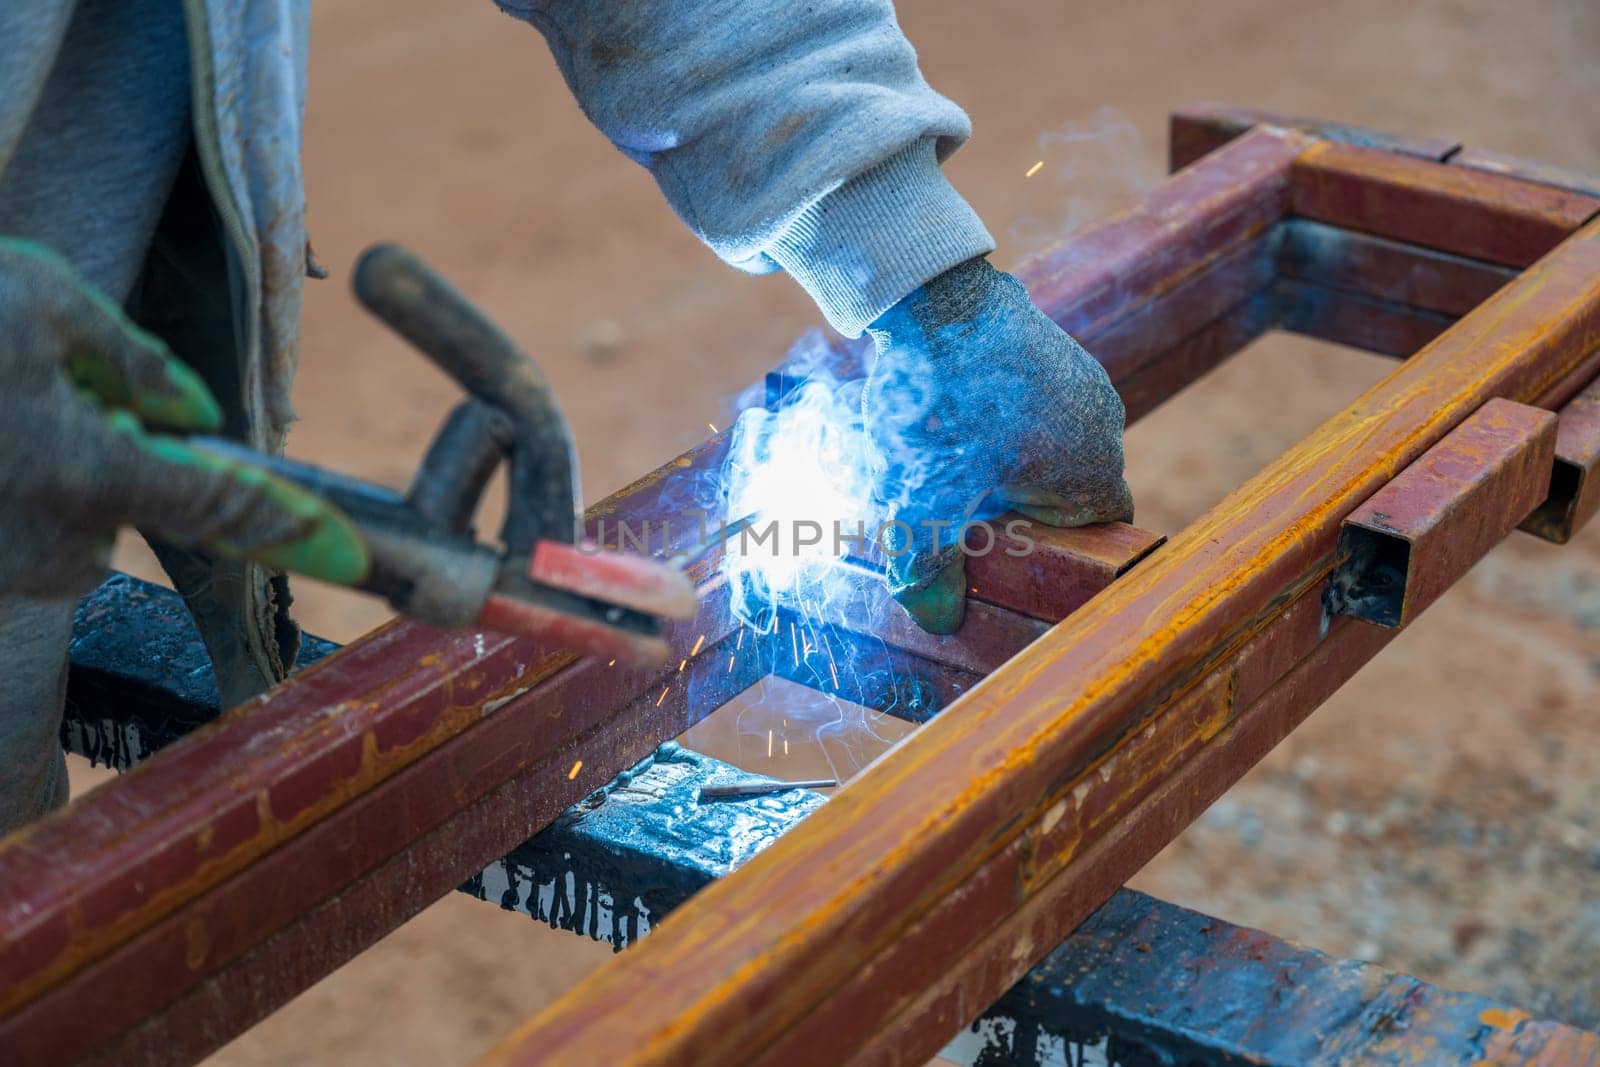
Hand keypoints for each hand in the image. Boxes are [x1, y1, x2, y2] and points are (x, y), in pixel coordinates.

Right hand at [0, 239, 367, 599]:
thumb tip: (199, 412)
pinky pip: (17, 545)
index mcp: (85, 470)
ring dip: (54, 487)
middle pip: (130, 518)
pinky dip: (10, 501)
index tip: (350, 548)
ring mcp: (0, 566)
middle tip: (52, 401)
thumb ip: (135, 362)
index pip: (219, 507)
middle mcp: (48, 538)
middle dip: (112, 469)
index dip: (285, 524)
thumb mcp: (40, 300)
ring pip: (71, 537)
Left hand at [865, 256, 1132, 632]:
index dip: (1051, 555)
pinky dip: (989, 418)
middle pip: (1063, 494)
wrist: (933, 297)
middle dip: (1011, 509)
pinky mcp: (1046, 346)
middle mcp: (1103, 424)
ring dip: (995, 461)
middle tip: (953, 512)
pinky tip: (943, 416)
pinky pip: (1026, 404)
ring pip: (1041, 446)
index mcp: (1094, 473)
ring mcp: (1080, 379)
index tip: (1004, 556)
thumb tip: (939, 622)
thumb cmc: (941, 407)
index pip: (1095, 539)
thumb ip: (929, 569)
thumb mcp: (923, 505)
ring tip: (940, 459)